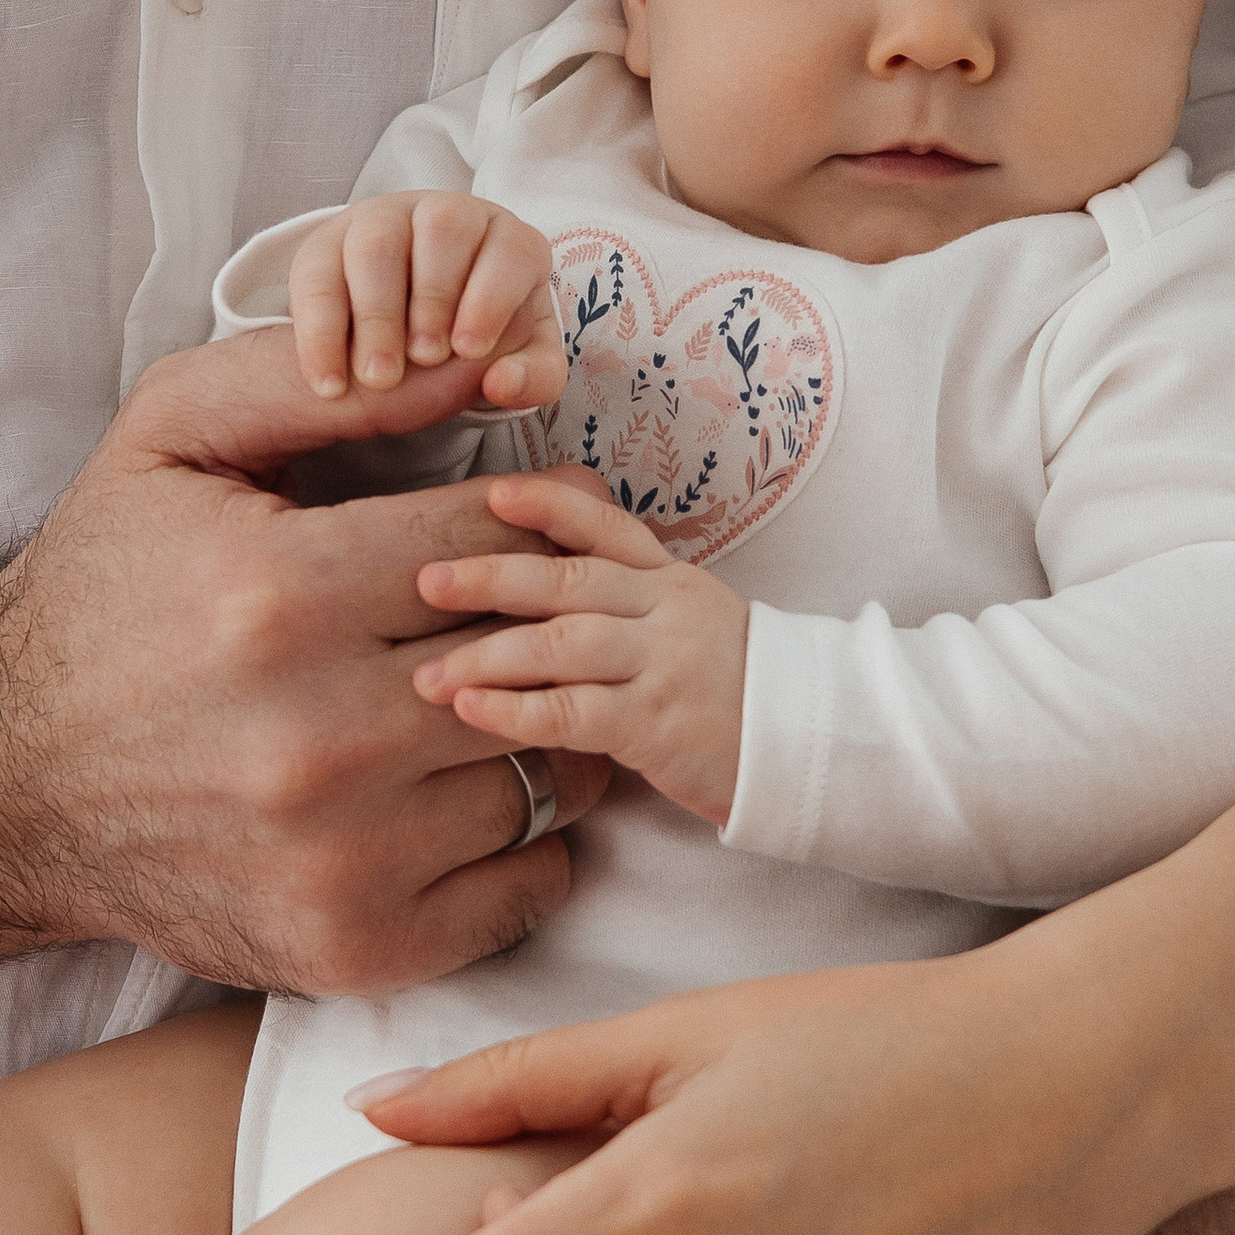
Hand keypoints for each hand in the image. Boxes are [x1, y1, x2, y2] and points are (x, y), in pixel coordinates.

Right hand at [0, 322, 607, 996]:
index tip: (524, 524)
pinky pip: (530, 885)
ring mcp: (339, 856)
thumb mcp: (173, 436)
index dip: (527, 521)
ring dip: (534, 731)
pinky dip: (524, 842)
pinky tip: (463, 792)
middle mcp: (315, 736)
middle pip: (534, 660)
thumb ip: (323, 379)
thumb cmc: (102, 591)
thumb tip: (496, 367)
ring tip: (487, 699)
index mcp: (279, 595)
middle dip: (539, 624)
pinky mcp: (353, 945)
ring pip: (544, 772)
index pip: (495, 539)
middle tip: (522, 612)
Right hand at [288, 197, 564, 412]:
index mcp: (506, 239)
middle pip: (443, 229)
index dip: (492, 296)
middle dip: (434, 298)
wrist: (414, 339)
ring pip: (376, 245)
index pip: (510, 248)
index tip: (469, 349)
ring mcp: (384, 221)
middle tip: (425, 359)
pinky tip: (330, 383)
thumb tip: (503, 381)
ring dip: (377, 314)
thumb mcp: (517, 363)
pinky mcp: (329, 243)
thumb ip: (531, 378)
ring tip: (380, 376)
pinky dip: (321, 334)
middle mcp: (447, 216)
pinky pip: (318, 276)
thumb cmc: (476, 341)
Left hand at [410, 473, 748, 824]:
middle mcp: (664, 612)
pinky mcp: (658, 724)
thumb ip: (627, 604)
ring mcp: (663, 666)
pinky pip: (577, 712)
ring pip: (564, 644)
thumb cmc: (735, 690)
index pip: (605, 527)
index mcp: (669, 582)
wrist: (809, 743)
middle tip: (425, 582)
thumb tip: (540, 593)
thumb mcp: (690, 626)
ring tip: (428, 675)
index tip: (493, 492)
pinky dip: (518, 710)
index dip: (548, 506)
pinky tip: (473, 713)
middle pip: (568, 581)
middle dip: (490, 578)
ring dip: (488, 656)